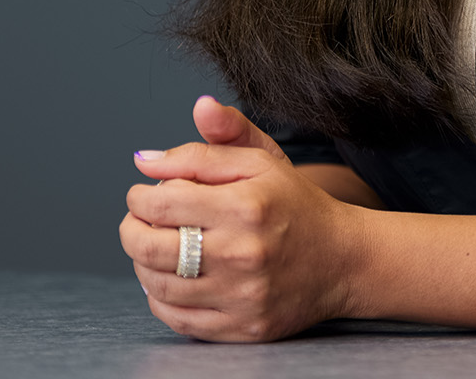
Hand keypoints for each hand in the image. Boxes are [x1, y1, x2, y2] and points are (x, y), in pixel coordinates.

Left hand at [122, 95, 368, 341]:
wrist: (344, 260)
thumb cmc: (297, 205)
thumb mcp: (260, 161)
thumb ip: (205, 148)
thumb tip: (143, 160)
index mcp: (246, 205)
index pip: (160, 203)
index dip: (139, 197)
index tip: (143, 196)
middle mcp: (243, 252)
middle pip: (149, 247)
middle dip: (130, 231)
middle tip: (138, 223)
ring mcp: (243, 295)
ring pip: (157, 286)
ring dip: (143, 264)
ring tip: (156, 249)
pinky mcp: (243, 326)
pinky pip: (177, 319)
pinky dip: (161, 300)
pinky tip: (172, 280)